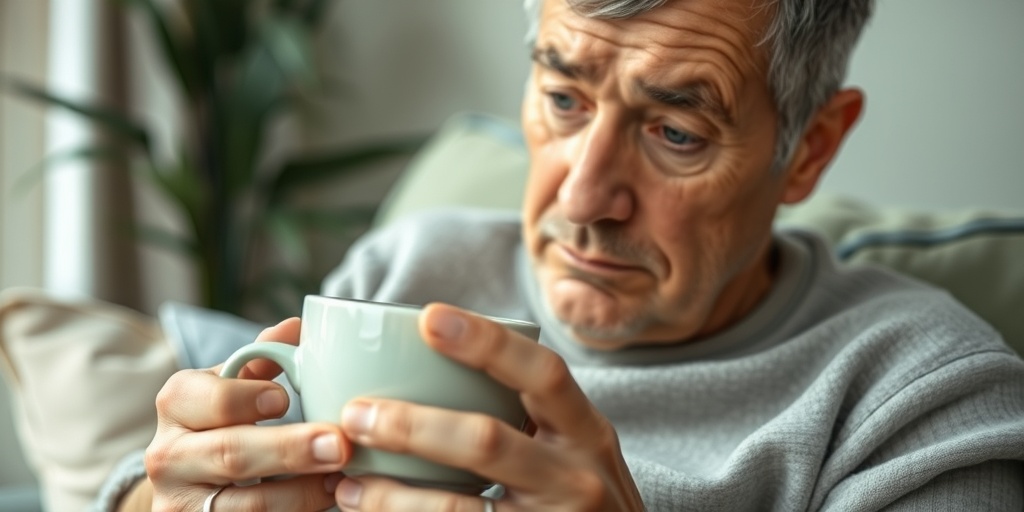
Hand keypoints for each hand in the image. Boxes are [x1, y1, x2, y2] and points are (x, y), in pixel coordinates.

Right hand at [141, 318, 351, 510]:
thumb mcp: (235, 385)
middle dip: (290, 450)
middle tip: (338, 444)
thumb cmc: (223, 421)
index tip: (285, 399)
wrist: (190, 484)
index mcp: (177, 403)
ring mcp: (181, 503)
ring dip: (303, 493)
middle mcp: (169, 455)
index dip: (246, 399)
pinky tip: (328, 500)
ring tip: (343, 477)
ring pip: (247, 504)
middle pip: (231, 453)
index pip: (208, 399)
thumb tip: (300, 327)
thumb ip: (264, 356)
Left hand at [330, 303, 644, 511]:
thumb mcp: (576, 449)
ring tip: (348, 480)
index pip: (543, 372)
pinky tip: (368, 510)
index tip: (426, 317)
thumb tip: (435, 358)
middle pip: (488, 440)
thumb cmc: (579, 496)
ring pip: (461, 507)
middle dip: (412, 426)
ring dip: (393, 494)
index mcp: (587, 431)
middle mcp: (577, 477)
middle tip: (356, 413)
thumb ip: (530, 413)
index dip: (486, 342)